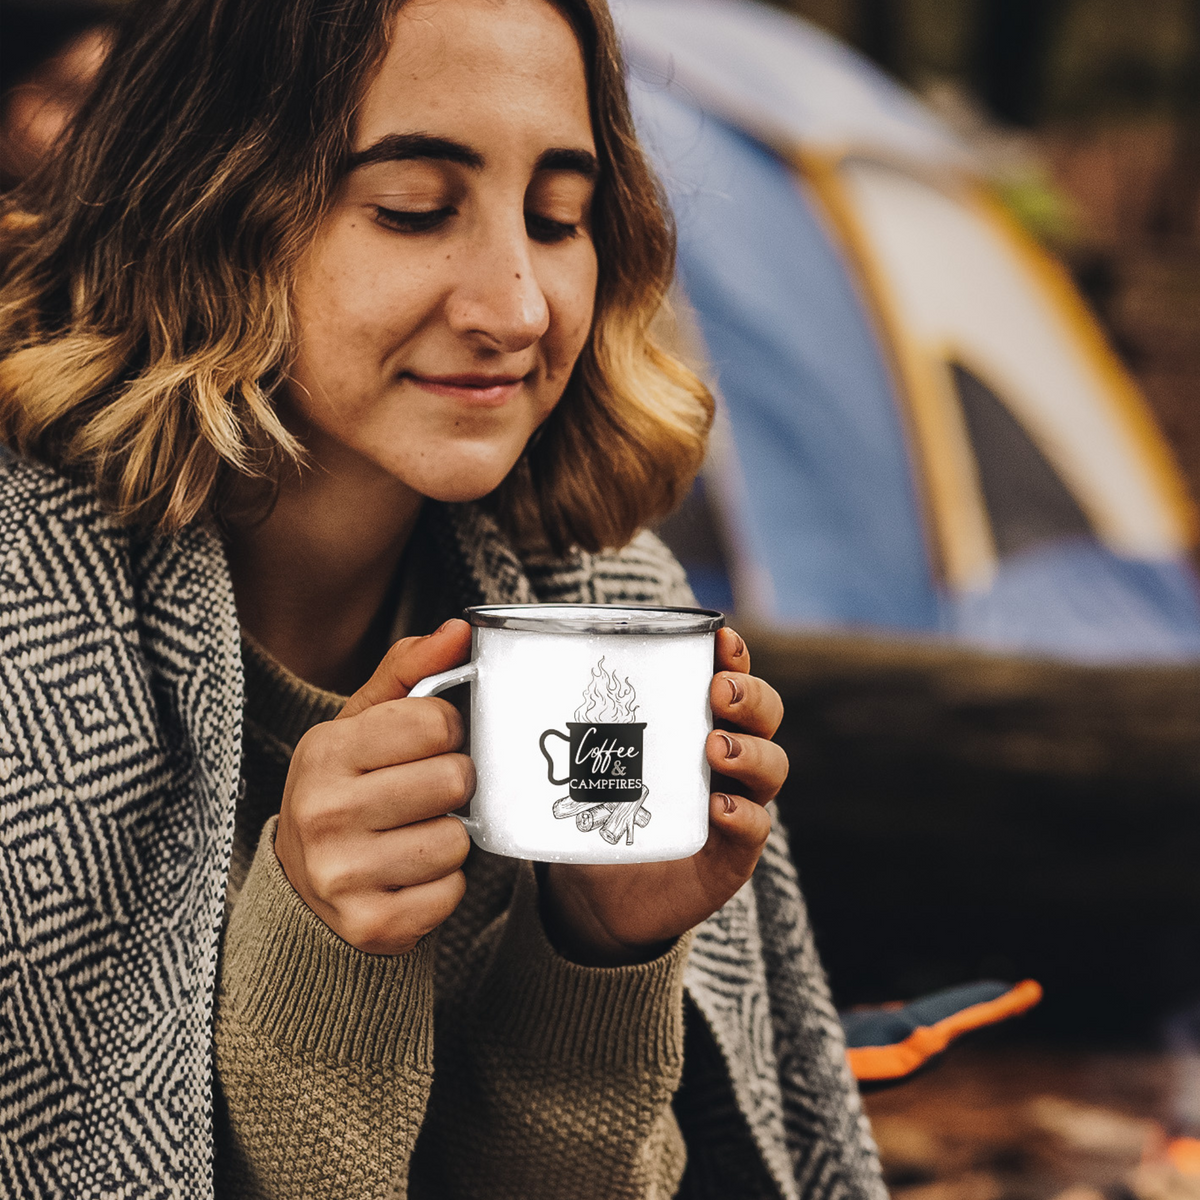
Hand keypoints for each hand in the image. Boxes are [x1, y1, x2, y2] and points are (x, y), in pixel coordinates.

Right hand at [274, 620, 474, 954]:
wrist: (304, 886)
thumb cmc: (347, 787)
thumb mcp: (363, 722)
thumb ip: (411, 670)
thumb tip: (461, 628)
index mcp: (325, 751)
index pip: (437, 721)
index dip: (450, 730)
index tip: (433, 743)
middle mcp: (324, 812)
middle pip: (455, 780)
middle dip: (454, 784)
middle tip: (428, 792)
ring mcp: (343, 875)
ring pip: (457, 840)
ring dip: (449, 836)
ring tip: (415, 833)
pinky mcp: (371, 926)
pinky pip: (452, 892)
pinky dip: (444, 884)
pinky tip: (410, 874)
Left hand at [542, 627, 787, 965]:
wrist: (594, 894)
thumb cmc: (589, 809)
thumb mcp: (574, 758)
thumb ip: (546, 714)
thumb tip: (475, 654)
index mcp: (692, 721)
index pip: (730, 676)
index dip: (734, 655)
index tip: (719, 638)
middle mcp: (723, 758)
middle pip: (764, 714)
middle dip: (749, 695)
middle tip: (717, 692)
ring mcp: (733, 804)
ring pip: (770, 767)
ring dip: (749, 750)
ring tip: (713, 748)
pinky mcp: (730, 856)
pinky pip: (755, 831)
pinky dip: (744, 816)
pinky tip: (718, 808)